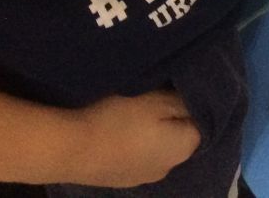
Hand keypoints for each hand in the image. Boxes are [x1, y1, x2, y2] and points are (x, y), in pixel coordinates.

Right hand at [66, 90, 200, 186]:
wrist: (67, 149)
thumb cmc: (119, 118)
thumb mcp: (158, 99)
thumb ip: (186, 101)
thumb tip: (201, 102)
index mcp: (184, 149)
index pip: (202, 122)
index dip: (190, 104)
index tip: (174, 89)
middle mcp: (168, 168)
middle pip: (179, 136)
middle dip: (171, 119)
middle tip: (153, 97)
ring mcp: (142, 178)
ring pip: (156, 147)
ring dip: (151, 133)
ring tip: (133, 114)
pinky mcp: (119, 180)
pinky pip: (135, 156)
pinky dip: (132, 144)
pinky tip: (118, 131)